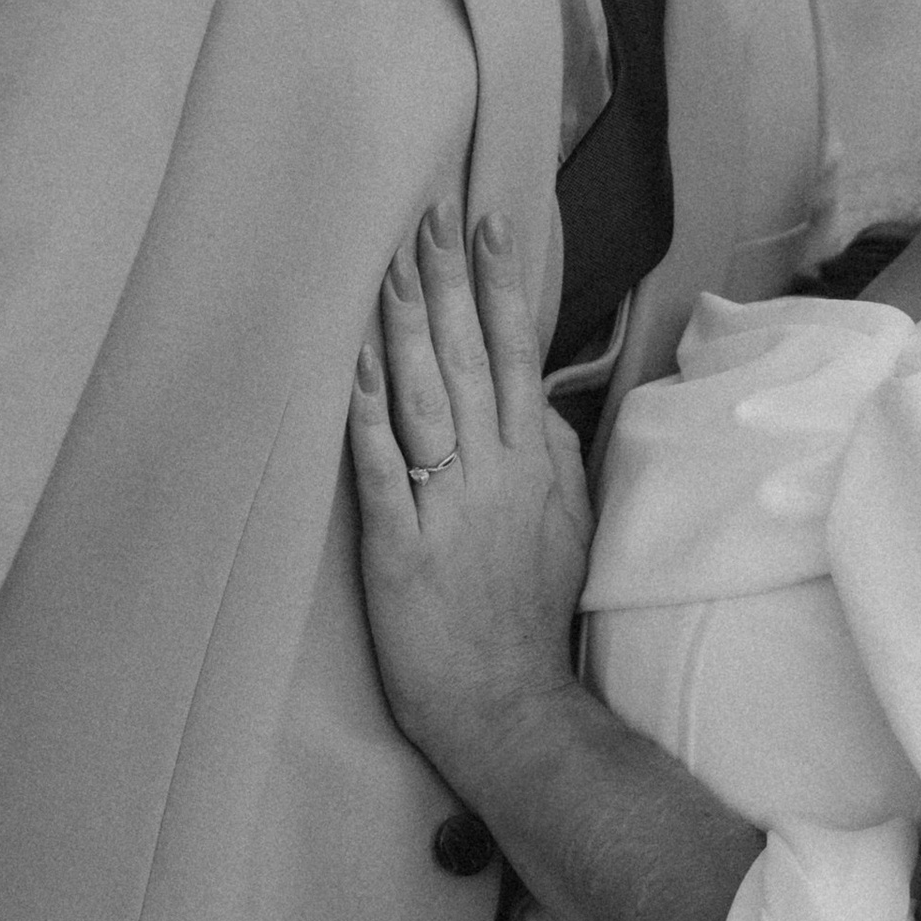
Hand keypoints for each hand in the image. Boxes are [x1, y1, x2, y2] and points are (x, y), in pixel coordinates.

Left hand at [349, 201, 591, 791]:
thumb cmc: (531, 617)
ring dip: (408, 331)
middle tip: (428, 215)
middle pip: (472, 362)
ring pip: (429, 402)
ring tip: (388, 266)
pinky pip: (383, 471)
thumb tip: (543, 400)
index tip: (487, 225)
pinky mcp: (403, 548)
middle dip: (449, 285)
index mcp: (536, 465)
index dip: (501, 289)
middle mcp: (498, 475)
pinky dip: (368, 418)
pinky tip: (353, 368)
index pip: (519, 358)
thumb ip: (556, 457)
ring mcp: (451, 508)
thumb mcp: (567, 525)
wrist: (512, 704)